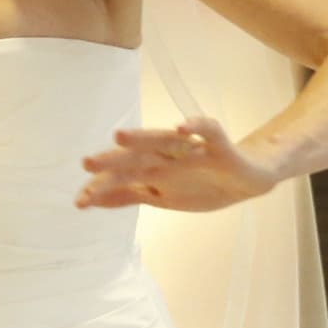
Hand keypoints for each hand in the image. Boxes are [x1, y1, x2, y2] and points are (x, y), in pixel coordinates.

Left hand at [78, 117, 274, 211]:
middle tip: (86, 163)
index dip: (102, 186)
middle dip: (113, 160)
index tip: (80, 201)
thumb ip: (128, 194)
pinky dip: (196, 126)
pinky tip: (181, 127)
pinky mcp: (219, 145)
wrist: (248, 181)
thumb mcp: (162, 197)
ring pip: (164, 140)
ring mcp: (193, 148)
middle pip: (137, 156)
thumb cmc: (202, 185)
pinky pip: (208, 131)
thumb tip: (90, 199)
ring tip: (119, 136)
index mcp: (155, 167)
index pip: (124, 174)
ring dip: (143, 138)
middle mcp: (169, 154)